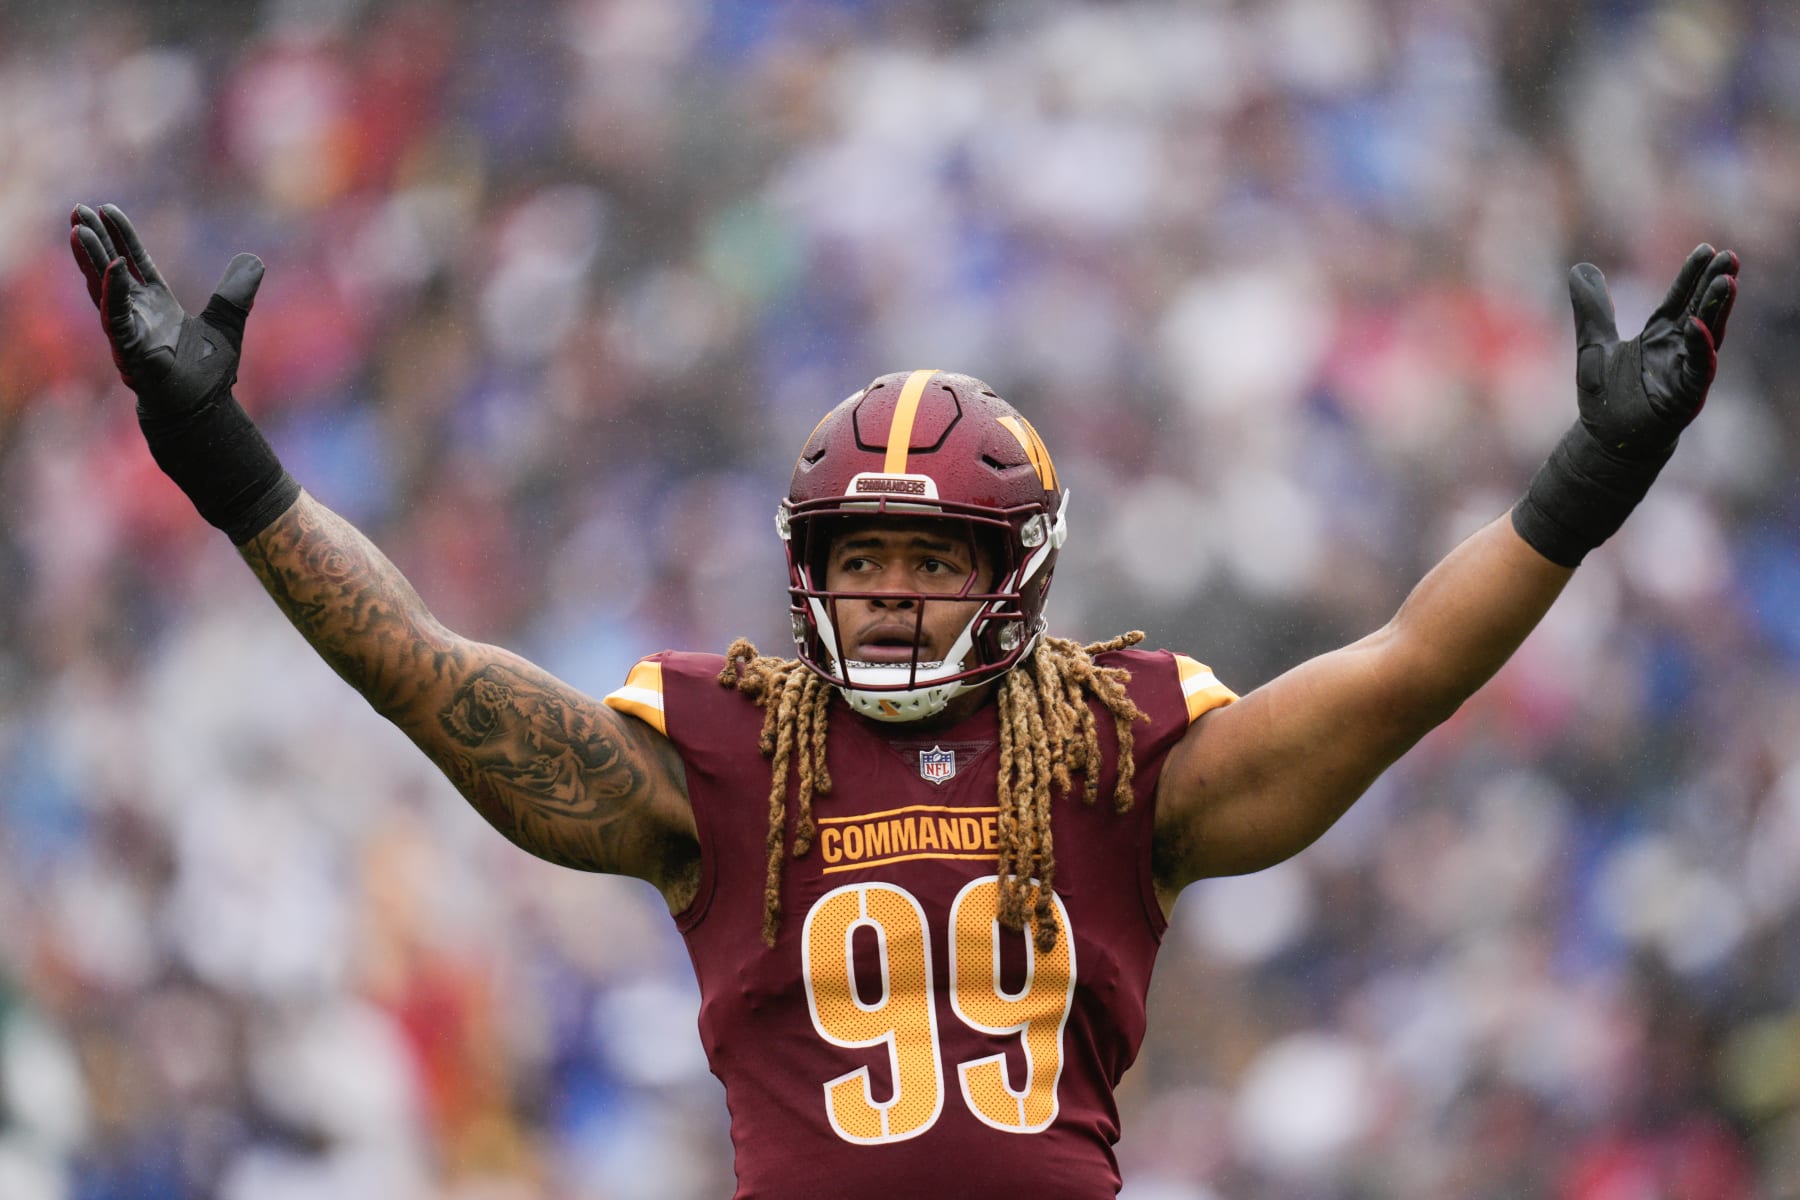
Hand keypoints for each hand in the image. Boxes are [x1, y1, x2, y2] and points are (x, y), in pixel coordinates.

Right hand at [68, 203, 264, 416]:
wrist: (202, 410)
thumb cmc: (208, 372)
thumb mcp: (227, 322)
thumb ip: (237, 293)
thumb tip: (254, 261)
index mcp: (157, 304)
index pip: (135, 261)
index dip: (121, 235)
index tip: (106, 208)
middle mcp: (138, 313)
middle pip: (109, 268)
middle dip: (93, 240)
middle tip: (77, 210)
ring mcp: (129, 331)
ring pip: (103, 289)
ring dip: (92, 259)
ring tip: (79, 230)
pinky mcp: (128, 349)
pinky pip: (117, 316)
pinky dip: (115, 292)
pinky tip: (113, 265)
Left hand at [1568, 243, 1737, 459]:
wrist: (1605, 441)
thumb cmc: (1605, 396)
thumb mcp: (1592, 344)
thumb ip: (1590, 309)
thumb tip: (1579, 268)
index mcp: (1659, 336)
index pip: (1680, 299)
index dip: (1692, 275)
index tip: (1706, 249)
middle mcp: (1678, 350)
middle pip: (1701, 310)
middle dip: (1715, 284)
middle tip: (1730, 256)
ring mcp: (1685, 372)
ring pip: (1708, 336)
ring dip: (1717, 309)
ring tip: (1727, 281)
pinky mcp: (1686, 397)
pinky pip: (1697, 370)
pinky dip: (1699, 349)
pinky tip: (1698, 326)